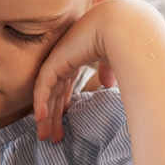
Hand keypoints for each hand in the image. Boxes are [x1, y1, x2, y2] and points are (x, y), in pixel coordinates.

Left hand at [33, 0, 139, 142]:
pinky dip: (41, 104)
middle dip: (53, 116)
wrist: (122, 27)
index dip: (64, 104)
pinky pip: (43, 87)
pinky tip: (40, 120)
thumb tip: (108, 85)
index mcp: (78, 58)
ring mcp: (58, 61)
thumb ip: (107, 71)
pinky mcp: (55, 62)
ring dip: (46, 116)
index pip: (66, 85)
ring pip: (46, 95)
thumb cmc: (124, 41)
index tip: (65, 123)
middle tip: (51, 137)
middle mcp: (65, 60)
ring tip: (44, 136)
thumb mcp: (114, 61)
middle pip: (54, 93)